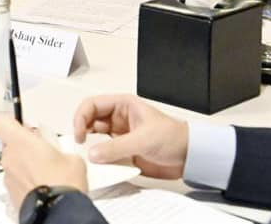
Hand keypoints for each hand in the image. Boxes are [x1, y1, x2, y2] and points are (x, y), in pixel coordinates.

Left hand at [0, 117, 87, 207]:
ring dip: (25, 165)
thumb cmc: (63, 183)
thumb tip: (62, 156)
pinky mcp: (10, 193)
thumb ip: (59, 150)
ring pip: (13, 163)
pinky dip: (25, 181)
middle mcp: (10, 157)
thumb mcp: (72, 158)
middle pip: (10, 144)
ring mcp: (8, 176)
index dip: (10, 122)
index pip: (0, 121)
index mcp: (21, 141)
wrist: (58, 212)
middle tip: (41, 152)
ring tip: (45, 173)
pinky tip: (42, 186)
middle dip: (24, 147)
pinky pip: (15, 180)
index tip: (21, 125)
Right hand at [73, 94, 187, 178]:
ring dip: (90, 148)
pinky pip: (104, 154)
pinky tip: (101, 165)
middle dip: (82, 133)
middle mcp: (117, 119)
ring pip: (95, 139)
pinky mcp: (122, 151)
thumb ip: (117, 147)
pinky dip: (100, 160)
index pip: (91, 105)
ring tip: (89, 157)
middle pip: (89, 121)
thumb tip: (93, 154)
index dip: (81, 117)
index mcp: (122, 105)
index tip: (79, 134)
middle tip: (80, 147)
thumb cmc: (175, 137)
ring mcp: (119, 135)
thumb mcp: (144, 139)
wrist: (190, 157)